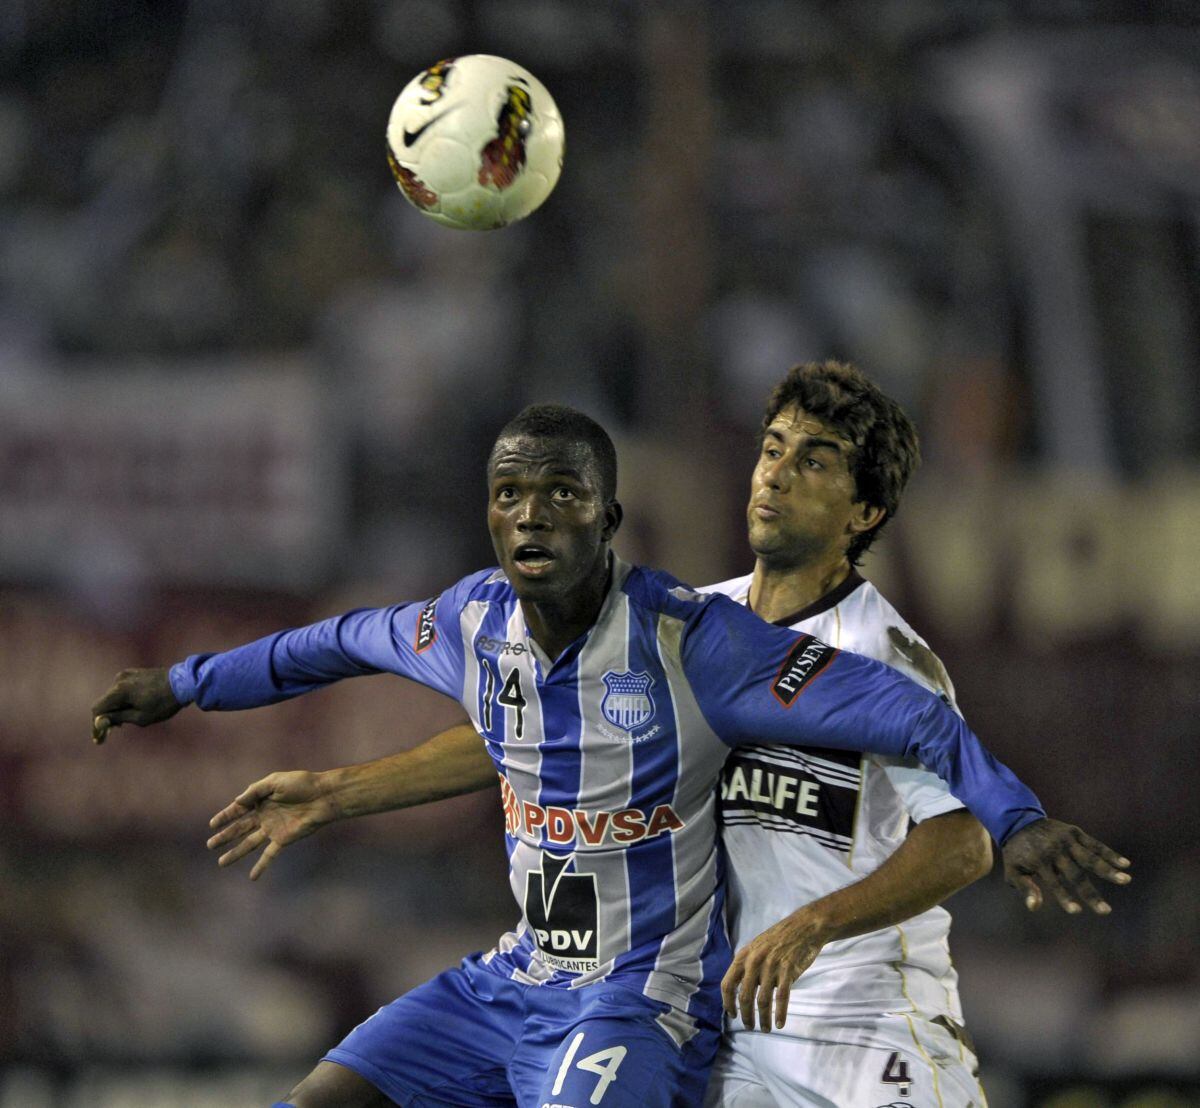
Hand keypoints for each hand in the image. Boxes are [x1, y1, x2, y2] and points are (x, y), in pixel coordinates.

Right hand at [91, 667, 182, 742]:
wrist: (184, 682)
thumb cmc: (164, 703)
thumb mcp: (141, 717)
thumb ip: (118, 718)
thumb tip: (98, 722)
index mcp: (119, 690)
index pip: (98, 709)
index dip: (96, 725)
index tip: (98, 739)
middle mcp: (119, 680)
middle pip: (104, 702)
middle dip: (105, 719)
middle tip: (106, 736)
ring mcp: (127, 674)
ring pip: (113, 696)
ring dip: (114, 710)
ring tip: (120, 725)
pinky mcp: (134, 673)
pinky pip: (121, 689)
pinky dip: (122, 701)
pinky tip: (128, 710)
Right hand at [206, 771, 339, 879]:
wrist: (322, 796)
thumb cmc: (301, 784)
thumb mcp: (275, 781)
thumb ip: (255, 791)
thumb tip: (236, 802)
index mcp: (262, 800)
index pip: (239, 810)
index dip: (225, 817)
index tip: (212, 824)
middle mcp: (265, 816)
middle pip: (240, 828)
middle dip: (225, 836)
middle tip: (210, 845)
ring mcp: (273, 829)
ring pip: (250, 843)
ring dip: (236, 853)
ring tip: (221, 862)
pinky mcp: (283, 839)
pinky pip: (269, 855)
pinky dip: (261, 866)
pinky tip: (252, 877)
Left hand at [721, 908, 827, 1031]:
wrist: (803, 926)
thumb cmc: (779, 939)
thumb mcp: (756, 948)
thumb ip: (748, 967)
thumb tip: (741, 991)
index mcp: (743, 956)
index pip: (727, 984)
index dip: (728, 1002)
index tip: (732, 1015)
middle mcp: (754, 962)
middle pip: (744, 996)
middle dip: (746, 1015)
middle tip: (749, 1026)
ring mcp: (771, 966)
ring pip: (762, 1000)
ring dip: (763, 1019)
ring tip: (765, 1029)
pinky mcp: (788, 971)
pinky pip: (781, 998)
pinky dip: (780, 1014)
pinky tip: (780, 1024)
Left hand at [1002, 817, 1130, 914]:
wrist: (1018, 820)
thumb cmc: (1017, 853)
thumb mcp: (1012, 871)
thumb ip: (1025, 888)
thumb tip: (1035, 907)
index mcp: (1039, 861)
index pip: (1054, 884)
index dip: (1064, 898)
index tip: (1076, 912)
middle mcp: (1054, 851)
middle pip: (1076, 875)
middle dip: (1090, 894)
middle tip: (1105, 911)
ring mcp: (1066, 841)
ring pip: (1089, 858)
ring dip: (1107, 869)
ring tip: (1125, 880)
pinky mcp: (1074, 832)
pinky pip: (1095, 844)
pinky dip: (1110, 854)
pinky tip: (1125, 864)